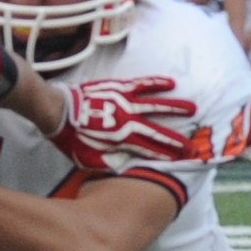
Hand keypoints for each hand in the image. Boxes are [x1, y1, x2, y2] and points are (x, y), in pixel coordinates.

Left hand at [53, 76, 197, 166]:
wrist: (57, 110)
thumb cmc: (70, 138)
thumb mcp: (88, 160)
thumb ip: (109, 164)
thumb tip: (125, 168)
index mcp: (122, 141)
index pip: (152, 151)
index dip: (169, 156)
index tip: (185, 159)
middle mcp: (128, 121)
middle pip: (158, 131)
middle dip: (177, 139)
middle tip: (193, 143)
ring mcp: (125, 102)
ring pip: (156, 104)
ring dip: (175, 107)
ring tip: (193, 108)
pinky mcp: (118, 87)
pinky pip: (141, 84)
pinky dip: (156, 83)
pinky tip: (171, 83)